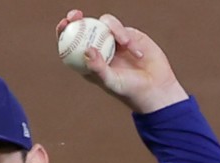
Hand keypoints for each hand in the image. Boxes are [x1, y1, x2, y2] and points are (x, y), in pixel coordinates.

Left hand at [56, 9, 188, 112]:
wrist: (156, 88)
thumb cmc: (130, 90)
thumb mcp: (112, 82)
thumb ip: (99, 68)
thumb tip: (87, 49)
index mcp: (88, 63)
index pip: (71, 45)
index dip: (64, 32)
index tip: (63, 24)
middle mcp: (99, 50)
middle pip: (83, 30)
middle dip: (77, 19)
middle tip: (75, 15)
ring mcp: (113, 42)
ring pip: (104, 25)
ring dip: (114, 30)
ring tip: (126, 44)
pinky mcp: (128, 36)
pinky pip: (121, 28)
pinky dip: (126, 35)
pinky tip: (136, 51)